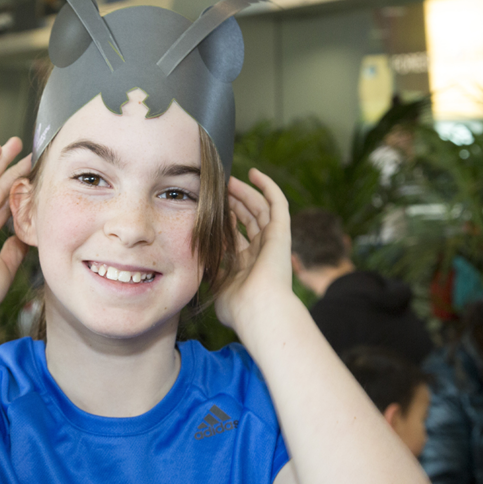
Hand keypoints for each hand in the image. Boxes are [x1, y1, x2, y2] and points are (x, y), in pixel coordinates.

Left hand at [215, 168, 295, 333]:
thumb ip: (213, 276)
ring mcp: (273, 241)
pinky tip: (254, 173)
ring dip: (245, 192)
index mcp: (246, 266)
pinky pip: (277, 203)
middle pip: (248, 220)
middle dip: (233, 203)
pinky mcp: (281, 231)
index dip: (224, 222)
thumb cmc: (238, 307)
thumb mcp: (219, 290)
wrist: (259, 310)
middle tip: (218, 189)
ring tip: (229, 180)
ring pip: (260, 208)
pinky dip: (268, 187)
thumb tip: (201, 269)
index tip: (209, 210)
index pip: (235, 237)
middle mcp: (261, 252)